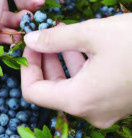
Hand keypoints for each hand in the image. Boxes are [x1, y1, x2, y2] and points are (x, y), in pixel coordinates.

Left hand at [21, 13, 131, 128]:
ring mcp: (105, 110)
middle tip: (45, 37)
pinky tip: (82, 46)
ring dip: (62, 61)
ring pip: (70, 87)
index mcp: (79, 99)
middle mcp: (90, 111)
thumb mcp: (92, 34)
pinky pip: (88, 87)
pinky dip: (80, 67)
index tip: (30, 46)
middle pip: (51, 89)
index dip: (27, 68)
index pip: (33, 92)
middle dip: (44, 61)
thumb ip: (54, 38)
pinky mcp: (117, 103)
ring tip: (64, 37)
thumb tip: (30, 40)